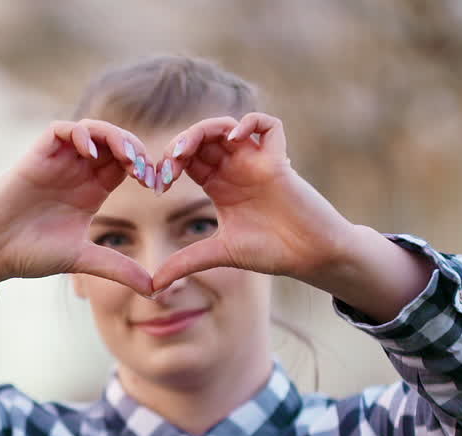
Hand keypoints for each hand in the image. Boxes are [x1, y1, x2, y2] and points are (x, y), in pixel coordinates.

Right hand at [0, 119, 157, 295]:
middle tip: (146, 170)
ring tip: (126, 157)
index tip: (158, 185)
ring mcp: (57, 162)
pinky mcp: (37, 156)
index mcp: (91, 192)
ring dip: (114, 137)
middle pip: (115, 142)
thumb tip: (154, 290)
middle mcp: (76, 172)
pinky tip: (90, 153)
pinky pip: (62, 129)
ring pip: (93, 130)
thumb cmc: (30, 254)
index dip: (146, 168)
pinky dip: (80, 133)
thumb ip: (118, 269)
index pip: (126, 165)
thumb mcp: (83, 260)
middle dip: (135, 149)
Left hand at [150, 113, 355, 291]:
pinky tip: (234, 138)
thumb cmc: (271, 252)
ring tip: (188, 149)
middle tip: (169, 164)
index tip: (159, 184)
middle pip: (203, 138)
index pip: (188, 159)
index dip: (169, 164)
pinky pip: (269, 125)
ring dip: (204, 129)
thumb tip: (152, 286)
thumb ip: (185, 263)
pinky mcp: (280, 161)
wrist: (309, 257)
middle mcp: (236, 169)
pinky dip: (251, 122)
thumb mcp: (219, 254)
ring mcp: (258, 162)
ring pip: (228, 126)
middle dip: (181, 144)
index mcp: (220, 186)